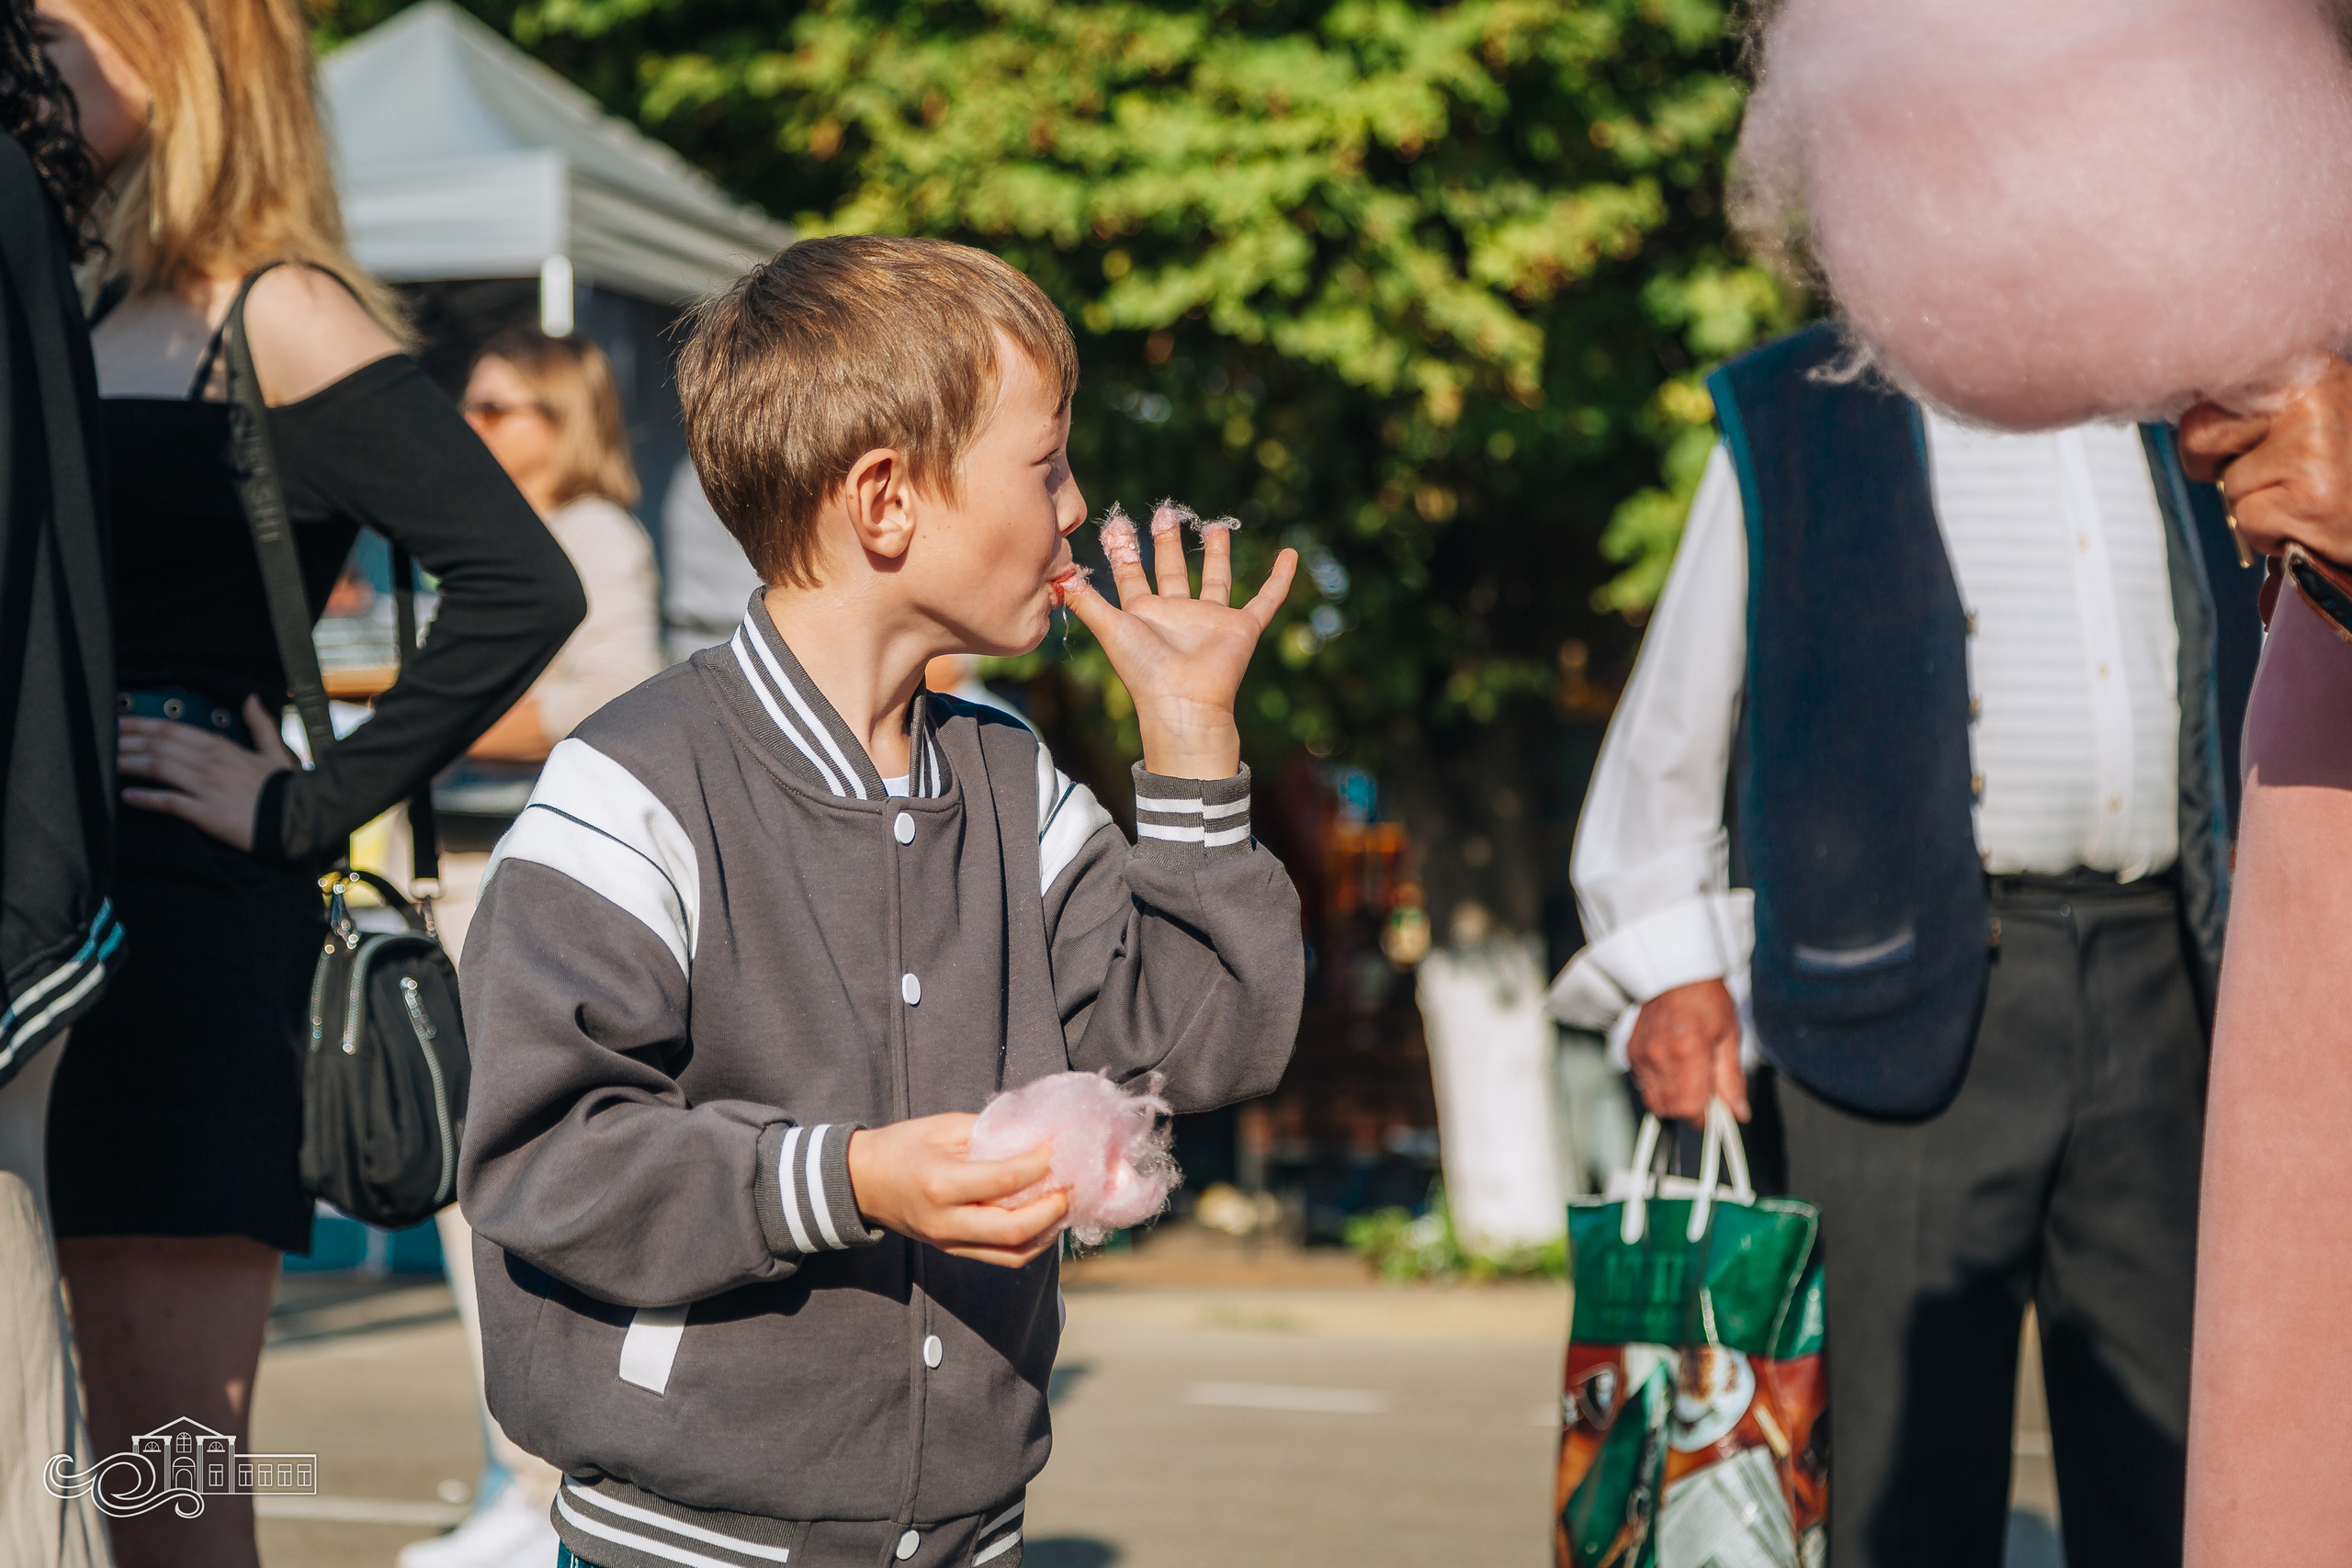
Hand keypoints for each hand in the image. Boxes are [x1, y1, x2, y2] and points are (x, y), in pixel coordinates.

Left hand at [118, 696, 298, 852]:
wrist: (297, 819)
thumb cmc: (285, 788)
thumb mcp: (275, 751)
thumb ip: (260, 724)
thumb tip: (250, 699)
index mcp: (223, 747)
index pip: (174, 730)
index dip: (143, 725)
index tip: (121, 722)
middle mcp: (211, 763)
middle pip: (160, 746)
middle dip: (128, 742)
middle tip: (104, 741)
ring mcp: (207, 787)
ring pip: (160, 768)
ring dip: (131, 764)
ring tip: (109, 764)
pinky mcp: (206, 812)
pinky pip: (170, 802)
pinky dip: (147, 798)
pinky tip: (128, 796)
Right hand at [845, 1113, 1070, 1268]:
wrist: (863, 1183)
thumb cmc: (903, 1147)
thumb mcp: (942, 1128)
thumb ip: (989, 1133)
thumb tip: (1035, 1135)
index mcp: (940, 1184)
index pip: (1002, 1181)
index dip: (1037, 1165)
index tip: (1056, 1149)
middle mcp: (946, 1221)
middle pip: (1013, 1229)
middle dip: (1052, 1209)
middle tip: (1070, 1186)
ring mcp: (950, 1242)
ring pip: (1013, 1253)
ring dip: (1047, 1232)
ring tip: (1064, 1206)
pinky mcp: (955, 1251)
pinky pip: (1002, 1257)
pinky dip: (1031, 1244)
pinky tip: (1045, 1223)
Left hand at [1064, 526, 1297, 779]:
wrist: (1183, 702)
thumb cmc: (1144, 670)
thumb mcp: (1110, 628)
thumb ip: (1086, 601)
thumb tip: (1058, 574)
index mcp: (1144, 614)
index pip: (1131, 575)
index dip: (1123, 550)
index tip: (1117, 522)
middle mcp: (1176, 614)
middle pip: (1170, 570)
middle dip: (1167, 542)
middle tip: (1166, 512)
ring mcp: (1210, 620)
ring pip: (1214, 578)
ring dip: (1216, 553)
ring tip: (1215, 524)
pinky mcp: (1242, 627)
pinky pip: (1266, 599)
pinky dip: (1279, 580)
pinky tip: (1290, 555)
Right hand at [1625, 979, 1747, 1122]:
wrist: (1674, 973)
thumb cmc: (1705, 999)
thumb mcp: (1729, 1036)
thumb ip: (1732, 1079)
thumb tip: (1738, 1112)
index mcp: (1689, 1051)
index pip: (1690, 1108)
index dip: (1705, 1118)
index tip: (1715, 1113)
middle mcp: (1660, 1055)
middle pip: (1670, 1109)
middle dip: (1689, 1110)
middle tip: (1704, 1093)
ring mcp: (1642, 1055)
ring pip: (1654, 1101)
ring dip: (1673, 1100)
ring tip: (1688, 1079)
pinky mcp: (1632, 1053)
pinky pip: (1643, 1085)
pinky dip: (1658, 1085)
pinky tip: (1672, 1068)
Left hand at [2180, 357, 2351, 561]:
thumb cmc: (2344, 463)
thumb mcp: (2311, 412)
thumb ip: (2256, 403)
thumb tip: (2190, 418)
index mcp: (2306, 370)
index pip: (2213, 388)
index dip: (2207, 423)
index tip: (2225, 438)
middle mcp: (2309, 402)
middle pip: (2199, 435)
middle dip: (2217, 464)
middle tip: (2268, 473)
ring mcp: (2311, 451)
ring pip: (2228, 486)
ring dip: (2256, 502)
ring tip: (2304, 495)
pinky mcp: (2310, 499)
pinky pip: (2248, 520)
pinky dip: (2270, 531)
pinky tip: (2309, 519)